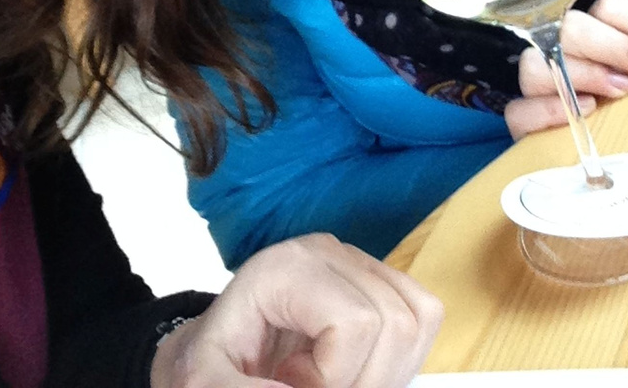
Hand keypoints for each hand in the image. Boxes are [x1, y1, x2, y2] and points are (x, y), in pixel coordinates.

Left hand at [150, 233, 442, 387]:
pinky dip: (401, 355)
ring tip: (336, 377)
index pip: (356, 321)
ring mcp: (357, 260)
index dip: (335, 375)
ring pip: (417, 318)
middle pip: (394, 323)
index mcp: (285, 268)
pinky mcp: (377, 277)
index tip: (291, 383)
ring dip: (387, 370)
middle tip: (314, 384)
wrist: (218, 349)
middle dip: (364, 379)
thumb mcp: (204, 381)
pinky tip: (358, 369)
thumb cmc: (213, 363)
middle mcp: (328, 251)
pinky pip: (423, 314)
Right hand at [504, 0, 627, 139]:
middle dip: (620, 46)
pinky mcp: (520, 119)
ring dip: (585, 72)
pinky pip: (521, 109)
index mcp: (592, 29)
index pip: (610, 7)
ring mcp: (535, 83)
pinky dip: (551, 108)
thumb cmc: (622, 98)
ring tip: (623, 90)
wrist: (593, 155)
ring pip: (540, 63)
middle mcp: (558, 48)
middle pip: (573, 27)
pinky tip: (587, 110)